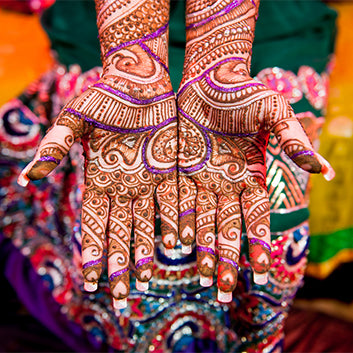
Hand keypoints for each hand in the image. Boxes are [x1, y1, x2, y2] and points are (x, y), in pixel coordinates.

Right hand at [18, 0, 177, 309]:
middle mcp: (124, 186)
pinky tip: (176, 245)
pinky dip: (174, 223)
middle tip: (119, 295)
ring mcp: (148, 181)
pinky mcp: (171, 171)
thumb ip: (56, 147)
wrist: (141, 81)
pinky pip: (173, 202)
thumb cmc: (106, 96)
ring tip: (146, 280)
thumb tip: (28, 177)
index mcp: (99, 178)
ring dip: (146, 251)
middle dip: (119, 264)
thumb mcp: (76, 119)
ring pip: (146, 224)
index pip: (94, 225)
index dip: (93, 253)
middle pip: (120, 232)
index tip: (91, 280)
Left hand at [178, 0, 333, 302]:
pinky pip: (179, 201)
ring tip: (201, 279)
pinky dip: (179, 223)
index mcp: (251, 174)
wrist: (207, 78)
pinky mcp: (180, 170)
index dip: (259, 243)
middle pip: (228, 228)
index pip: (257, 217)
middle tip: (223, 291)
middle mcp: (227, 183)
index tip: (261, 272)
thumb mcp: (273, 112)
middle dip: (227, 259)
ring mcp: (202, 178)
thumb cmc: (244, 91)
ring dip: (202, 249)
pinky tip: (177, 245)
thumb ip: (294, 142)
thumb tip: (327, 171)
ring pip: (203, 221)